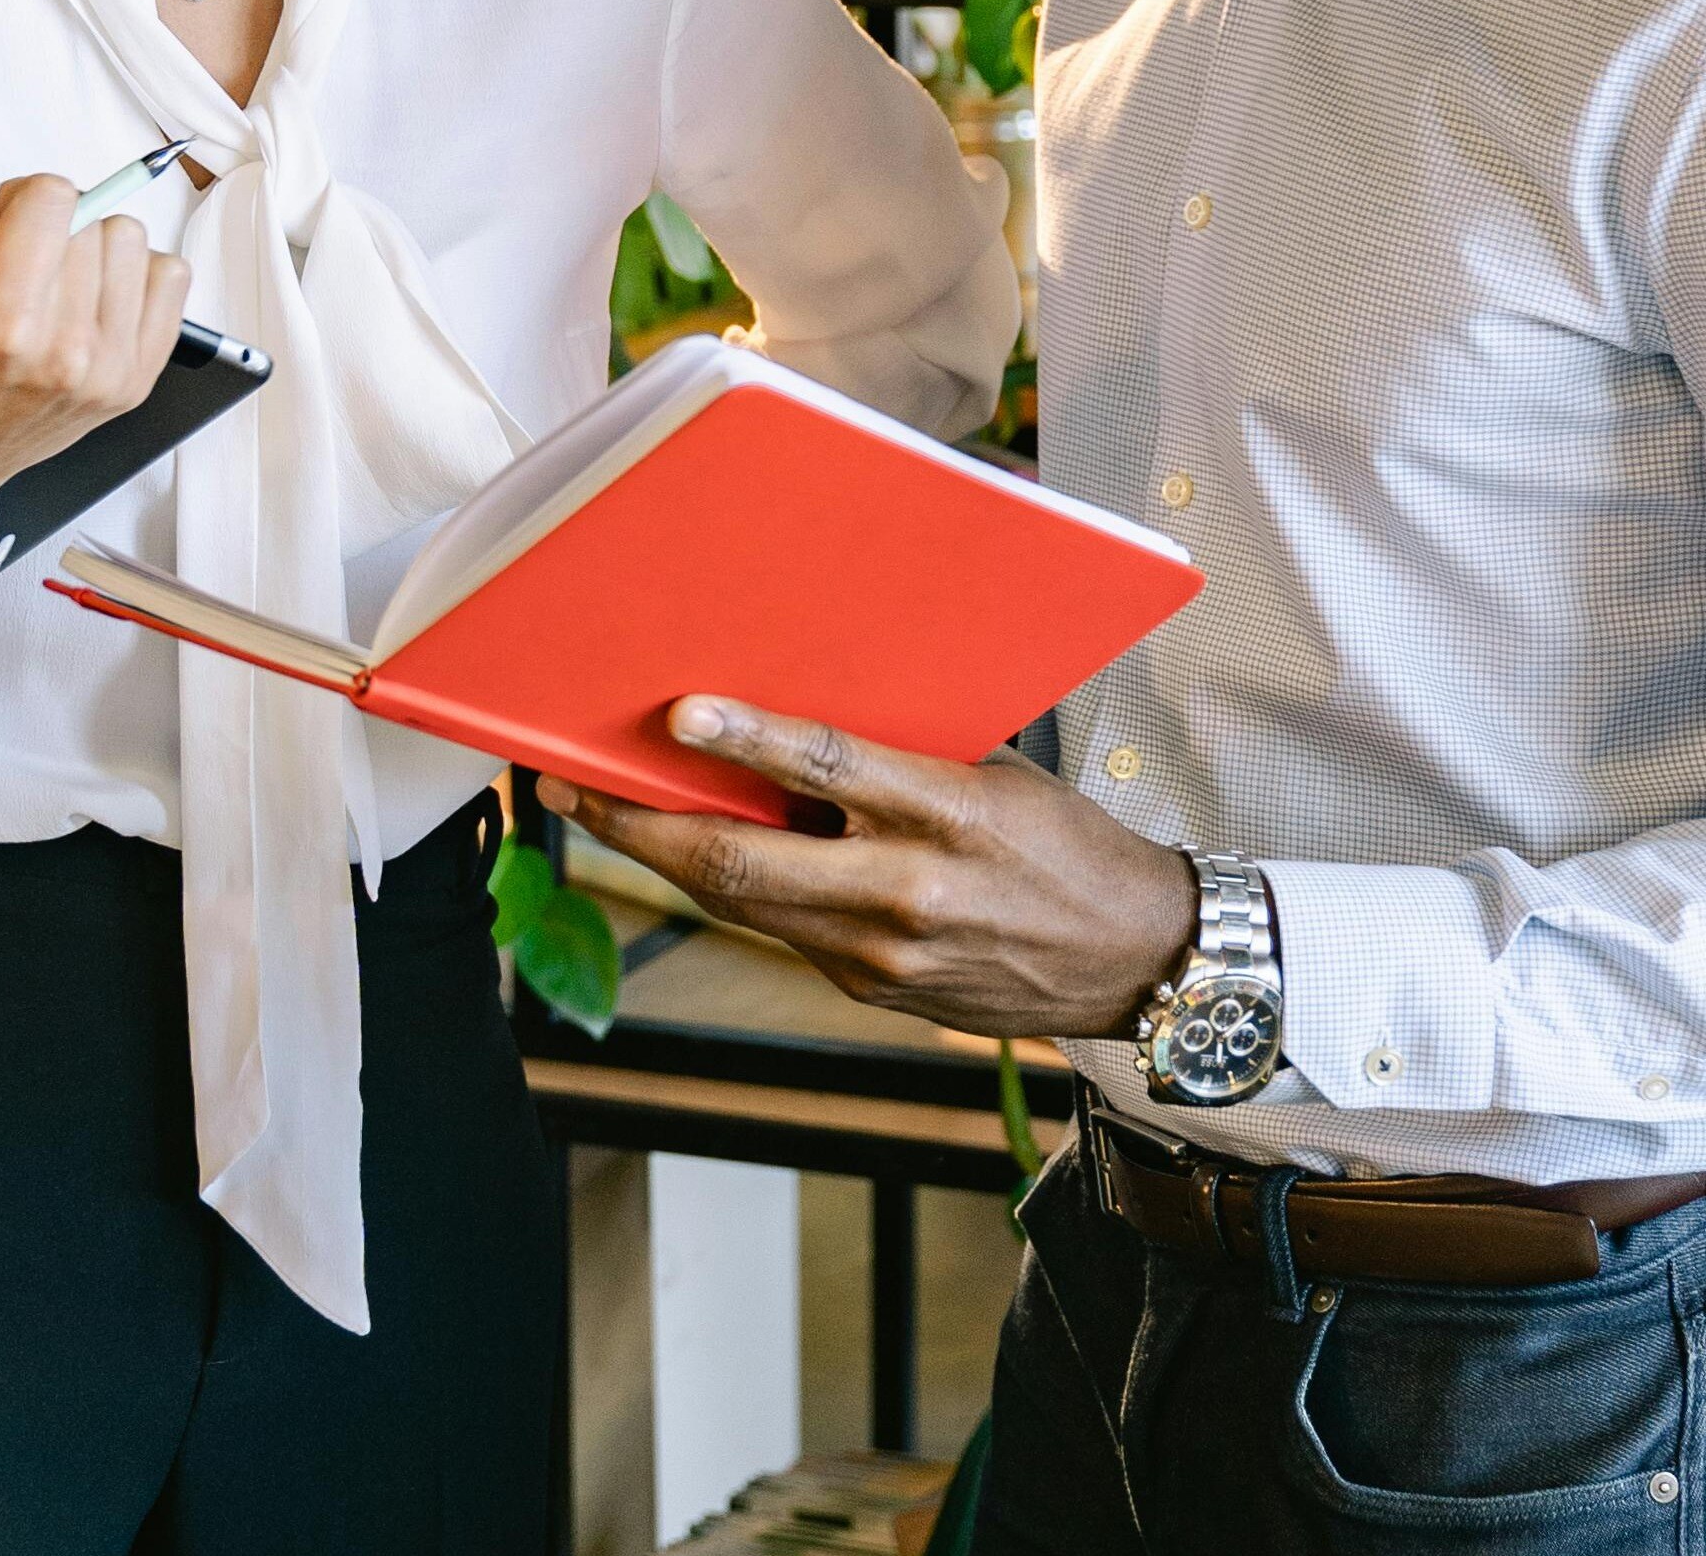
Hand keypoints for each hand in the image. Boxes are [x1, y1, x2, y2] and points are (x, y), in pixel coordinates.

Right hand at [0, 170, 190, 560]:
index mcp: (3, 328)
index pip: (52, 200)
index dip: (19, 200)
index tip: (1, 229)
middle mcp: (66, 352)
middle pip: (91, 218)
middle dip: (53, 224)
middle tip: (19, 261)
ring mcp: (110, 369)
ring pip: (131, 241)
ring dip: (94, 247)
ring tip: (54, 281)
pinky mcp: (137, 379)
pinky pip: (171, 281)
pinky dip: (136, 275)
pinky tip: (93, 296)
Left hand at [540, 700, 1198, 1041]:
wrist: (1133, 959)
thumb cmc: (1064, 845)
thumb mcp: (995, 773)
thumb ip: (897, 759)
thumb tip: (790, 730)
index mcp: (950, 813)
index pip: (829, 769)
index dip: (748, 740)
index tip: (678, 713)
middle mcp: (909, 891)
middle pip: (748, 864)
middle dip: (645, 826)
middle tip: (572, 786)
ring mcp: (885, 956)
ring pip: (748, 907)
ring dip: (667, 861)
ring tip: (603, 813)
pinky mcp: (875, 991)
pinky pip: (788, 932)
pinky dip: (739, 892)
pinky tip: (700, 857)